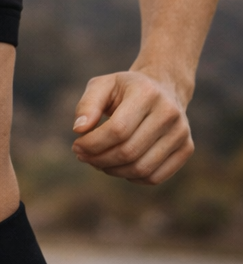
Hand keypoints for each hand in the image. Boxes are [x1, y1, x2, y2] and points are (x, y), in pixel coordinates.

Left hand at [71, 70, 193, 184]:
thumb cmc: (125, 88)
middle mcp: (168, 113)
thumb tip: (79, 130)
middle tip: (82, 156)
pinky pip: (155, 176)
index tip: (76, 146)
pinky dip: (131, 178)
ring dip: (113, 170)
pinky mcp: (187, 148)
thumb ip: (87, 105)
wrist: (162, 87)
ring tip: (97, 162)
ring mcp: (181, 132)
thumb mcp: (102, 85)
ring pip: (142, 168)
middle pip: (129, 151)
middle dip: (99, 159)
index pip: (118, 129)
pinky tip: (117, 167)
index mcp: (146, 93)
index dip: (93, 143)